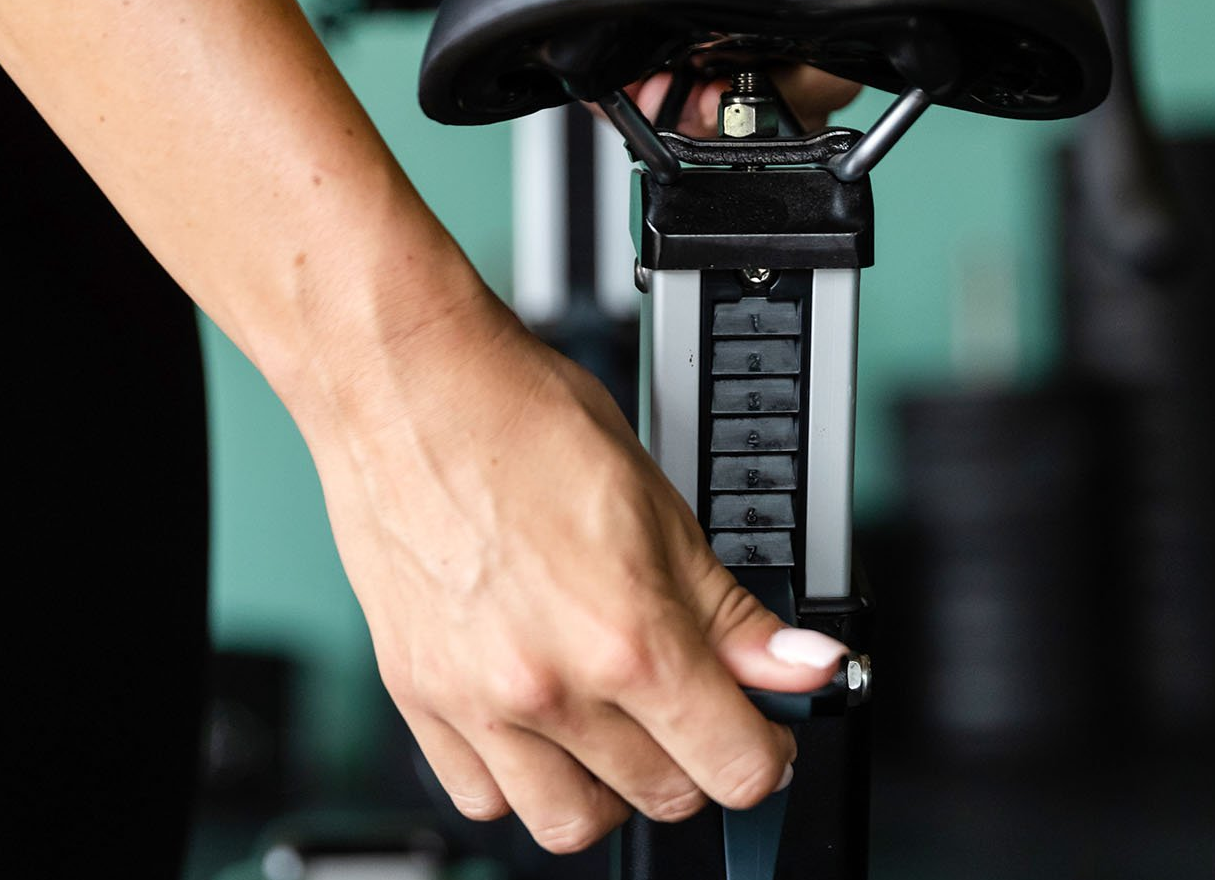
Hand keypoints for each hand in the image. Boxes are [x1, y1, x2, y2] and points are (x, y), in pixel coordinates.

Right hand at [304, 291, 849, 852]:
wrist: (410, 391)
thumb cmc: (526, 425)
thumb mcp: (663, 509)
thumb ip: (734, 613)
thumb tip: (804, 668)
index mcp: (629, 641)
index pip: (734, 767)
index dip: (769, 753)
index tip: (766, 733)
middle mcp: (550, 688)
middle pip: (663, 797)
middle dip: (698, 763)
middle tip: (694, 709)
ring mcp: (477, 703)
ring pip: (570, 823)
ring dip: (613, 791)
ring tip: (619, 728)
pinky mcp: (418, 700)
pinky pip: (482, 797)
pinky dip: (522, 780)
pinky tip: (541, 726)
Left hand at [497, 0, 861, 132]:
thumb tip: (738, 3)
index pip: (824, 73)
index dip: (797, 96)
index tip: (751, 88)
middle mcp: (738, 32)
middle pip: (768, 120)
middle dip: (731, 122)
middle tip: (697, 96)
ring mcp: (686, 55)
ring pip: (702, 132)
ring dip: (674, 121)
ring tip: (652, 85)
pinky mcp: (631, 67)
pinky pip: (634, 120)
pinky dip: (622, 113)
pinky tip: (616, 76)